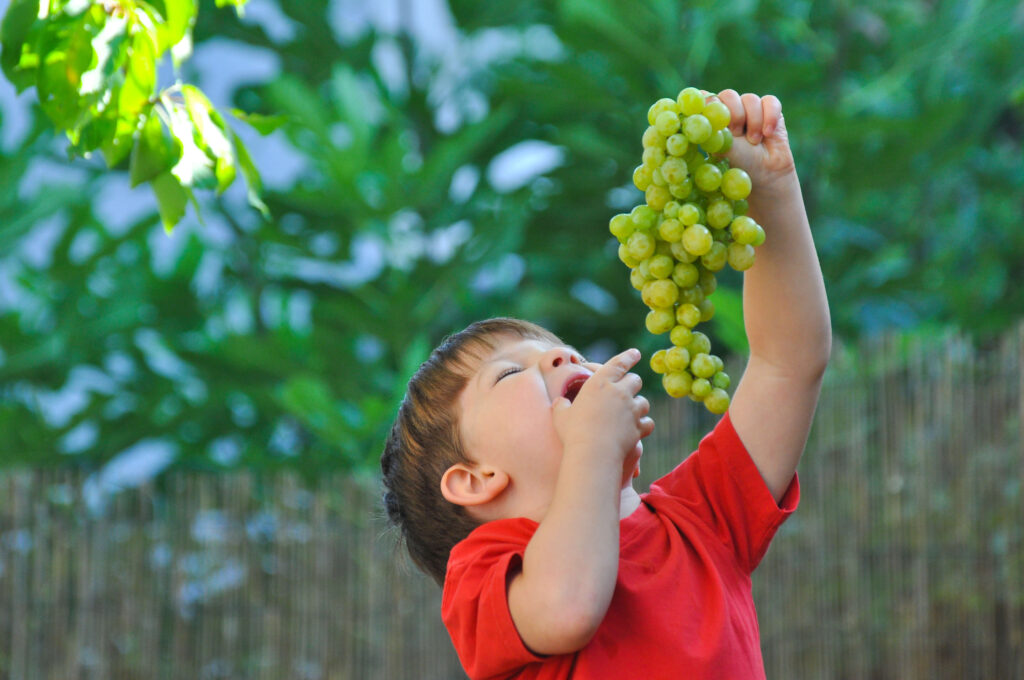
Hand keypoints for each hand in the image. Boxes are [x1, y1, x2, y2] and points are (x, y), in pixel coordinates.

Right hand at [551, 349, 653, 464]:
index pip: (618, 363)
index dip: (628, 357)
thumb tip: (559, 402)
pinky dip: (644, 425)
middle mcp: (619, 392)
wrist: (592, 454)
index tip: (636, 353)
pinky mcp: (638, 427)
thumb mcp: (560, 415)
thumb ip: (561, 405)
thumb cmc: (573, 433)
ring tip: (631, 412)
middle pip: (635, 380)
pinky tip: (638, 429)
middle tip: (626, 390)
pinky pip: (648, 422)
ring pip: (644, 401)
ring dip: (638, 405)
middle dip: (632, 384)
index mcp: (599, 383)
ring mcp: (631, 410)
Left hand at [711, 90, 796, 193]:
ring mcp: (750, 109)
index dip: (712, 107)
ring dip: (753, 121)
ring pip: (750, 99)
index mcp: (713, 118)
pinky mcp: (771, 111)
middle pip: (728, 95)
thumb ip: (709, 125)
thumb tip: (699, 100)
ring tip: (754, 141)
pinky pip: (770, 102)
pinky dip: (769, 117)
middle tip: (737, 134)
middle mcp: (730, 110)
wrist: (764, 175)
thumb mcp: (719, 146)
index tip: (719, 124)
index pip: (708, 99)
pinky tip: (768, 133)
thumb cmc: (737, 165)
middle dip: (735, 116)